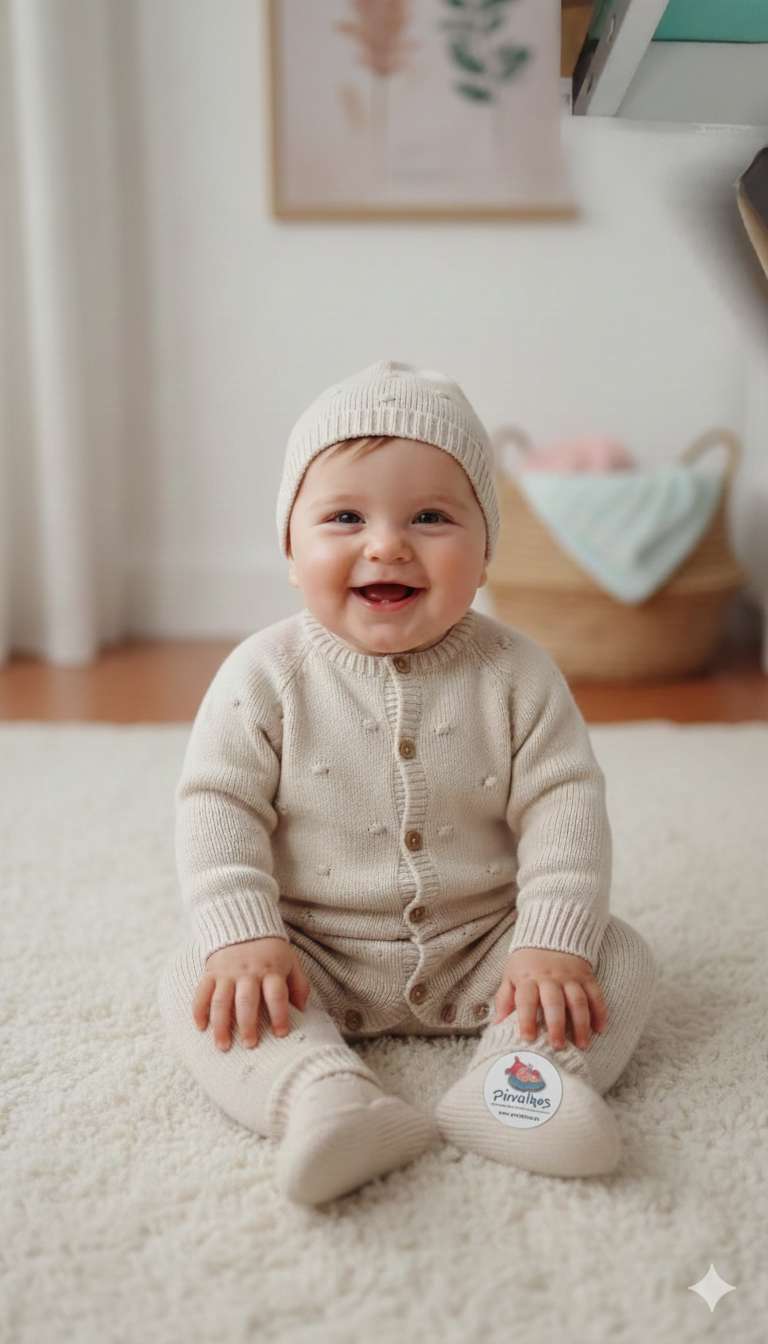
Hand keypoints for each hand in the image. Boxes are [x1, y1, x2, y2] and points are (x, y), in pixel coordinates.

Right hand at [192, 937, 310, 1050]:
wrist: (244, 927)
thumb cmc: (271, 952)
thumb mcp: (291, 962)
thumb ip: (299, 985)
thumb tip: (302, 1010)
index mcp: (271, 970)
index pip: (276, 995)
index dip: (279, 1016)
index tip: (281, 1034)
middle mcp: (248, 972)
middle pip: (246, 1001)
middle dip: (247, 1025)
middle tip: (250, 1045)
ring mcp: (227, 973)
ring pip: (221, 1001)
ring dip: (221, 1025)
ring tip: (223, 1046)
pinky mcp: (211, 972)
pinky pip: (201, 993)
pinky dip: (199, 1010)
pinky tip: (200, 1027)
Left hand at [494, 947, 606, 1050]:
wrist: (550, 934)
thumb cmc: (527, 962)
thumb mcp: (510, 976)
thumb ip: (504, 1000)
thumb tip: (497, 1026)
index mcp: (527, 978)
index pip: (526, 1000)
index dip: (526, 1020)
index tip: (528, 1039)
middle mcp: (549, 977)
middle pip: (554, 1002)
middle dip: (556, 1025)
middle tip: (557, 1046)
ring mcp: (570, 976)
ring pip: (578, 1000)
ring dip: (582, 1024)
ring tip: (582, 1045)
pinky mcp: (586, 975)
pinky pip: (596, 994)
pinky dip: (600, 1012)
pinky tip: (600, 1029)